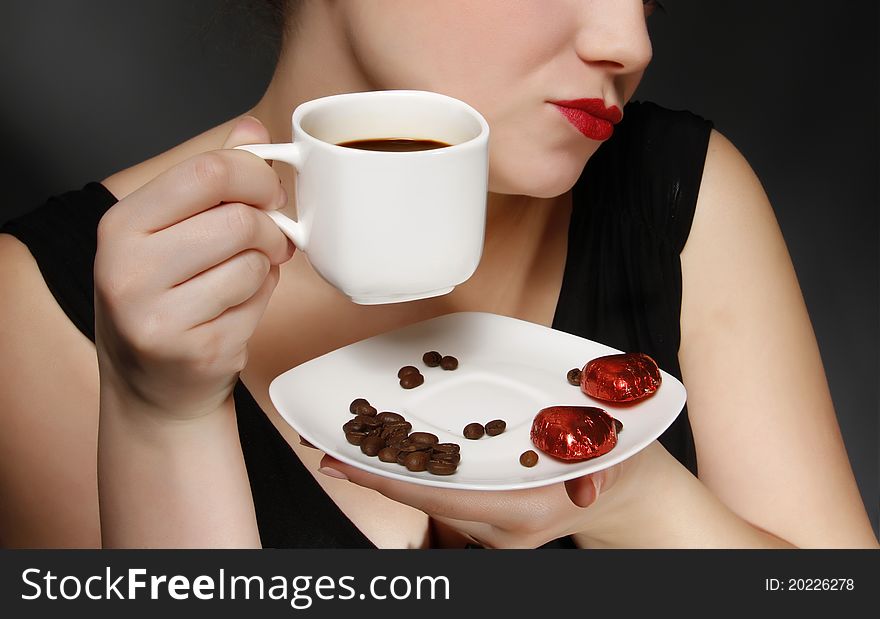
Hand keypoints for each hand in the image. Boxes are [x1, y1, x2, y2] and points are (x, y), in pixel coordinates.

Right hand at [94, 116, 293, 419]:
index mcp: (121, 226)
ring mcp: (160, 317)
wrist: (152, 387)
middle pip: (240, 220)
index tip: (268, 192)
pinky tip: (236, 309)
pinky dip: (262, 300)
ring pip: (256, 263)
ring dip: (266, 268)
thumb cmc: (164, 299)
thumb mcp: (168, 233)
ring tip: (244, 277)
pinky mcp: (197, 351)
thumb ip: (211, 181)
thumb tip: (253, 130)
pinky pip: (260, 303)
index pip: (207, 172)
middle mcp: (128, 270)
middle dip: (269, 228)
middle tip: (268, 239)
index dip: (255, 176)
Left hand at [318, 452, 627, 547]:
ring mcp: (490, 525)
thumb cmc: (613, 463)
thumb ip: (603, 466)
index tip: (345, 463)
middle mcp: (501, 525)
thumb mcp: (618, 455)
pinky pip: (438, 493)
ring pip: (426, 497)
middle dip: (375, 475)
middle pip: (424, 499)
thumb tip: (588, 487)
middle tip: (326, 446)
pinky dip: (407, 474)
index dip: (392, 481)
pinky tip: (383, 451)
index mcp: (526, 511)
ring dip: (384, 474)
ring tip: (342, 445)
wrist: (617, 492)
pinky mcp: (485, 515)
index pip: (446, 497)